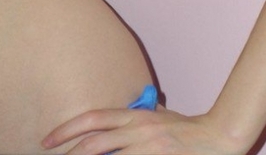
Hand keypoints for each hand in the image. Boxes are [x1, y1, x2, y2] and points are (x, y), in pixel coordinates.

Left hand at [42, 105, 241, 154]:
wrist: (217, 137)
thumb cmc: (186, 128)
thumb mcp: (157, 116)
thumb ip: (136, 118)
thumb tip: (116, 122)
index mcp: (134, 115)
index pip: (92, 119)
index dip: (67, 129)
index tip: (47, 140)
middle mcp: (137, 130)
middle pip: (95, 143)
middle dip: (71, 154)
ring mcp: (147, 148)